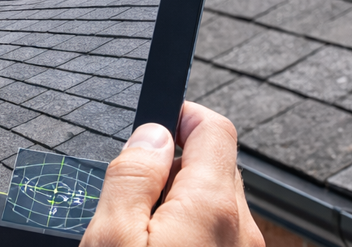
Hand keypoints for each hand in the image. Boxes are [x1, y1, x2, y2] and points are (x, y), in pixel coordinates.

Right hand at [81, 102, 263, 246]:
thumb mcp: (111, 240)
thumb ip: (133, 178)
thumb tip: (151, 136)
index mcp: (212, 208)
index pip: (214, 129)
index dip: (181, 117)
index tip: (151, 128)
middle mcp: (239, 230)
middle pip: (213, 166)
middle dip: (172, 168)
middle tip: (132, 195)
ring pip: (213, 204)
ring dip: (179, 204)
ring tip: (140, 233)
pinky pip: (215, 234)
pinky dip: (188, 231)